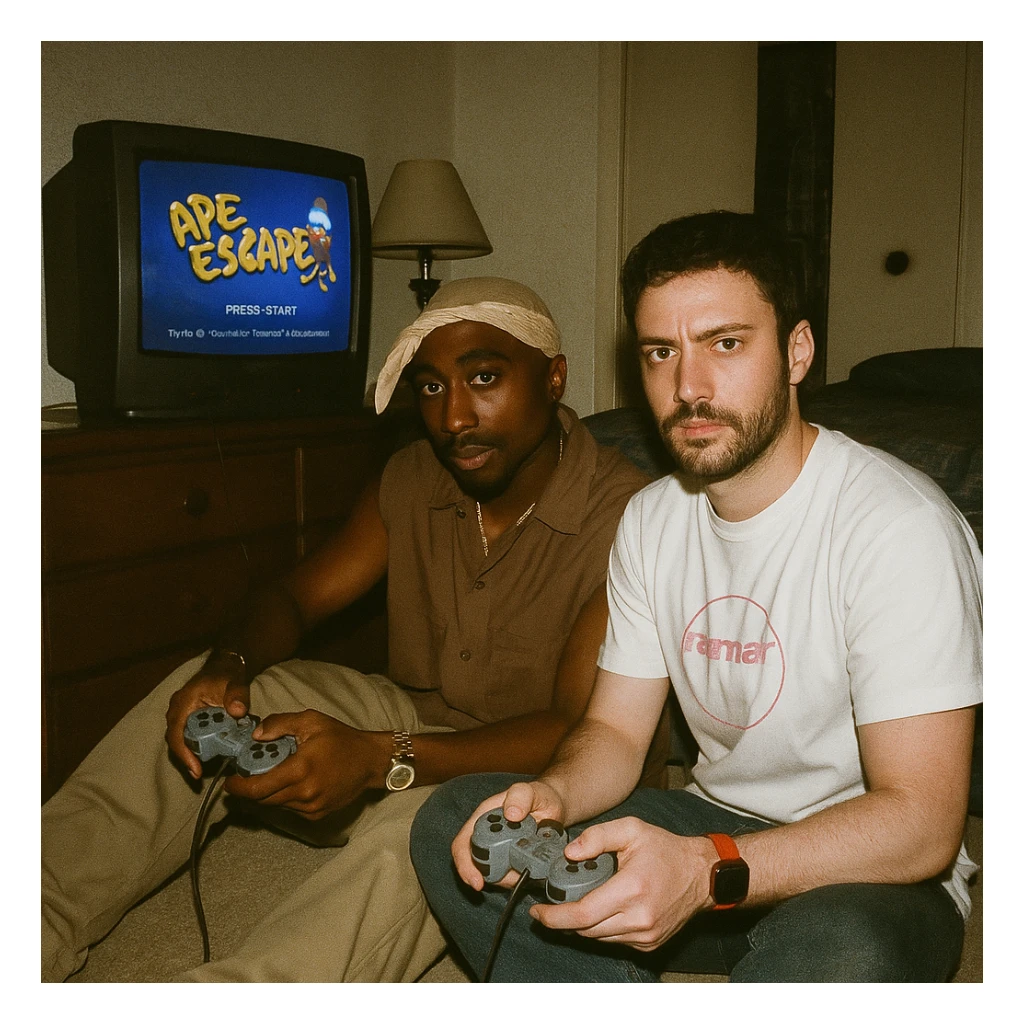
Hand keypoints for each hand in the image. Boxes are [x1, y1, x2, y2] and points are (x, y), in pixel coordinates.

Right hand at [165, 652, 250, 778]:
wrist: (225, 666)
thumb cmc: (227, 674)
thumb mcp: (235, 682)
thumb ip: (238, 695)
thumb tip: (237, 711)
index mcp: (183, 702)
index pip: (176, 733)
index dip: (184, 753)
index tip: (196, 770)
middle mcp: (177, 709)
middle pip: (176, 740)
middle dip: (186, 758)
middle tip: (199, 775)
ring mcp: (182, 715)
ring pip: (181, 740)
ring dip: (190, 754)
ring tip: (202, 771)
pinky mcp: (189, 719)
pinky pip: (189, 736)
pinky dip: (196, 747)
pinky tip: (209, 757)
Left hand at [222, 710, 387, 819]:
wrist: (371, 761)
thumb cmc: (341, 738)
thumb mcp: (311, 721)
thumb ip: (279, 724)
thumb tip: (255, 735)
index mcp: (300, 769)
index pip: (257, 788)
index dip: (238, 787)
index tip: (229, 781)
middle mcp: (304, 793)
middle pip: (263, 800)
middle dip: (249, 790)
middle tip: (244, 776)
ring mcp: (311, 807)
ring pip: (276, 805)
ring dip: (267, 794)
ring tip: (269, 776)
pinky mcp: (317, 814)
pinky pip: (290, 809)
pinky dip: (283, 798)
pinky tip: (290, 783)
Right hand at [452, 780, 567, 890]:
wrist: (553, 805)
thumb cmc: (538, 795)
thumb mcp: (531, 790)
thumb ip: (520, 796)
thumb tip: (511, 814)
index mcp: (484, 817)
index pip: (462, 844)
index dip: (465, 865)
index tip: (477, 882)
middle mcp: (487, 836)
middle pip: (477, 866)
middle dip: (494, 877)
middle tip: (517, 876)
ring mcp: (499, 850)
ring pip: (495, 876)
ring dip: (510, 878)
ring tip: (530, 867)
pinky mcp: (512, 861)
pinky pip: (511, 878)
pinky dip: (520, 878)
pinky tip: (533, 869)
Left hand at [529, 818, 716, 951]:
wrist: (701, 874)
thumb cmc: (666, 849)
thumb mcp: (631, 829)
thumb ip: (597, 837)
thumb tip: (569, 854)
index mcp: (631, 889)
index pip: (582, 914)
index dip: (554, 916)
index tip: (538, 911)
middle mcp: (639, 918)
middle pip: (585, 930)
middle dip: (563, 919)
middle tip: (550, 904)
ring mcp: (645, 935)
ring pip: (598, 938)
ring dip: (582, 924)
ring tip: (577, 901)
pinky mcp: (649, 943)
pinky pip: (614, 940)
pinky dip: (601, 928)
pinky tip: (601, 908)